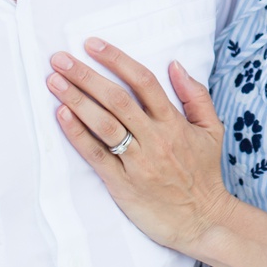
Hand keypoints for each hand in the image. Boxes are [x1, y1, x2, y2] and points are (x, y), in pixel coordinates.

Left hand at [47, 40, 235, 253]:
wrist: (203, 221)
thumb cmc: (205, 175)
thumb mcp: (212, 131)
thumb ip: (196, 96)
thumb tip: (175, 65)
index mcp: (174, 123)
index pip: (143, 82)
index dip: (116, 60)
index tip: (92, 44)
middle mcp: (155, 139)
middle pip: (116, 100)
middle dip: (86, 75)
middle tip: (60, 58)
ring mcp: (137, 162)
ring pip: (104, 124)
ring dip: (76, 100)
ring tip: (54, 81)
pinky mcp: (122, 184)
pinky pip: (96, 155)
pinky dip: (77, 134)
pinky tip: (61, 115)